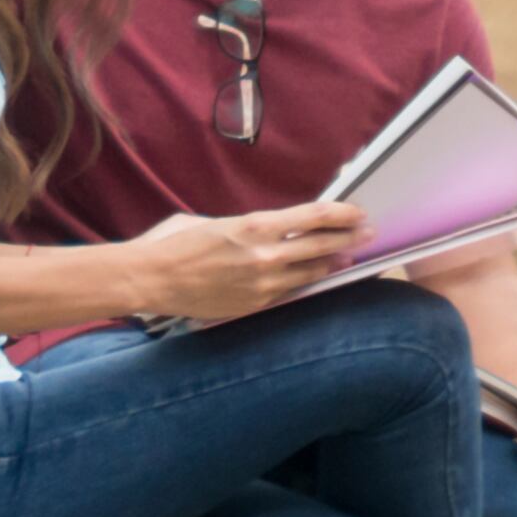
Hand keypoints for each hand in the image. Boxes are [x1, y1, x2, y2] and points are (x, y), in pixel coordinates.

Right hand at [126, 203, 364, 323]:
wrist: (148, 280)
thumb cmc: (171, 244)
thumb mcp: (211, 221)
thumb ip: (245, 226)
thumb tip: (268, 228)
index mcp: (253, 226)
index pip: (314, 217)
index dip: (342, 213)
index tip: (357, 211)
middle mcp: (264, 255)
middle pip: (323, 244)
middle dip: (350, 237)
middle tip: (368, 232)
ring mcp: (261, 283)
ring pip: (311, 271)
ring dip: (332, 261)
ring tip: (346, 255)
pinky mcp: (254, 304)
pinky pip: (289, 290)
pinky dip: (304, 280)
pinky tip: (313, 275)